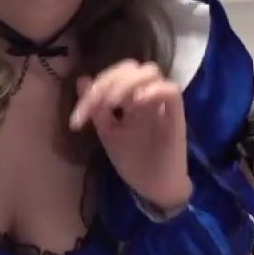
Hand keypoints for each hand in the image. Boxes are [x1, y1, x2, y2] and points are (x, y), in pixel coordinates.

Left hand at [71, 61, 189, 210]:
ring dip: (127, 82)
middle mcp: (146, 96)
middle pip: (133, 67)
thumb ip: (97, 108)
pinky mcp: (176, 117)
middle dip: (110, 80)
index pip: (115, 75)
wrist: (154, 188)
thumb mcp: (109, 133)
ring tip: (113, 104)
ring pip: (151, 72)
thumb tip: (81, 79)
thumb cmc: (134, 161)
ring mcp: (161, 105)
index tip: (78, 119)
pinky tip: (136, 102)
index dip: (94, 88)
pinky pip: (172, 91)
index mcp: (130, 99)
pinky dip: (154, 90)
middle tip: (98, 104)